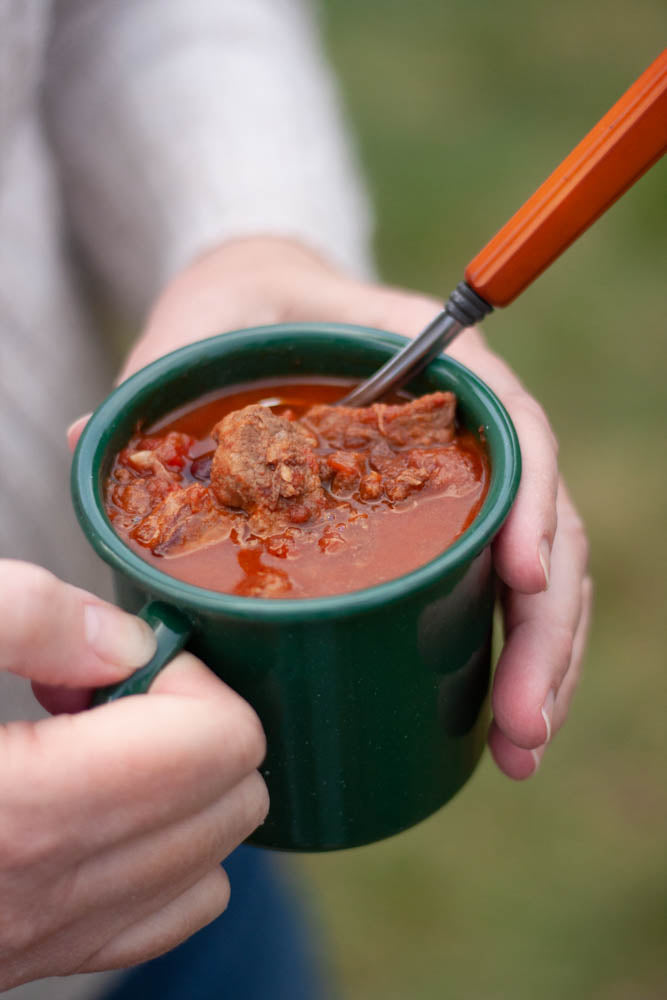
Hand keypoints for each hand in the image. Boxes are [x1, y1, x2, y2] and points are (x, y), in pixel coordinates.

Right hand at [0, 560, 267, 988]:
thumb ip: (26, 618)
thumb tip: (125, 639)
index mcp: (35, 811)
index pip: (223, 744)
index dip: (189, 677)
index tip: (125, 657)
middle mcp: (57, 893)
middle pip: (237, 796)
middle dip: (194, 722)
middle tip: (108, 691)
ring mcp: (54, 936)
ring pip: (216, 859)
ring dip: (182, 784)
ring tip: (94, 741)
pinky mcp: (45, 952)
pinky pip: (171, 910)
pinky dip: (168, 850)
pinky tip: (97, 800)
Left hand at [97, 237, 590, 780]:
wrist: (261, 311)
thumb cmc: (240, 316)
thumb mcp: (200, 334)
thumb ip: (160, 374)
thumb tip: (83, 440)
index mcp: (431, 364)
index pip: (513, 423)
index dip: (531, 501)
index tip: (524, 580)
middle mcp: (466, 427)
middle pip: (544, 519)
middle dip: (547, 627)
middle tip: (528, 720)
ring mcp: (459, 483)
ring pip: (540, 570)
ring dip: (545, 660)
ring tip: (525, 746)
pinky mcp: (440, 529)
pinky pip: (500, 590)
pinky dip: (509, 656)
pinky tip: (501, 726)